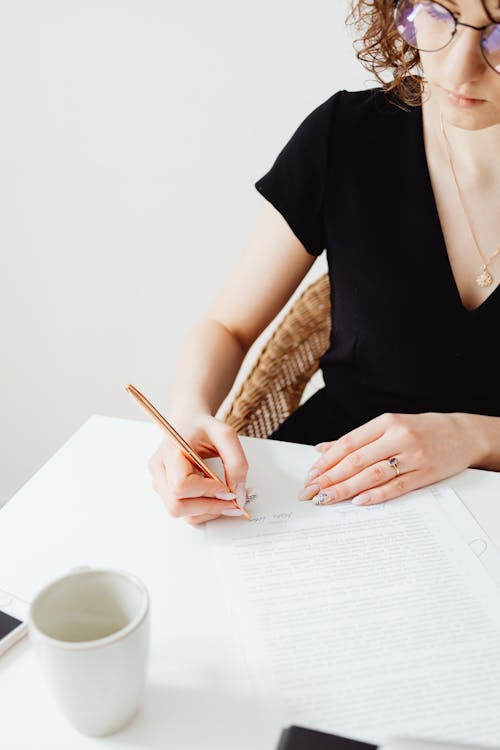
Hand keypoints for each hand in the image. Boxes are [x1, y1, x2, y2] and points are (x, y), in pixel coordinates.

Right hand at [148, 414, 249, 524]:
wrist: (188, 424)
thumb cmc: (203, 428)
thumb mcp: (226, 435)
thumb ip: (237, 463)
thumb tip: (239, 494)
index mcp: (170, 451)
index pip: (181, 485)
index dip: (207, 491)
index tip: (226, 488)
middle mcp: (159, 469)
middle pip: (176, 505)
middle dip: (208, 507)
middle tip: (232, 500)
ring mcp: (159, 482)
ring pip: (179, 512)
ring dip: (206, 511)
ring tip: (225, 499)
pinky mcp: (165, 491)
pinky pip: (182, 512)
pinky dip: (202, 511)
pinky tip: (214, 499)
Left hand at [300, 412, 485, 506]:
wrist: (463, 434)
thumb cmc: (421, 429)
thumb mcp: (389, 425)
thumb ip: (357, 438)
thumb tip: (322, 449)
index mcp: (386, 422)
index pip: (348, 443)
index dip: (326, 461)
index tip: (310, 474)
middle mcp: (398, 437)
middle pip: (356, 460)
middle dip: (329, 478)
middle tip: (310, 491)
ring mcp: (413, 456)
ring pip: (372, 475)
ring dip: (345, 489)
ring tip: (326, 498)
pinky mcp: (426, 474)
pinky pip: (396, 487)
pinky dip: (375, 495)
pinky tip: (358, 501)